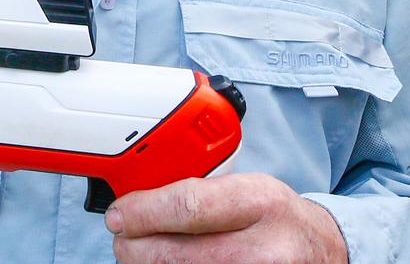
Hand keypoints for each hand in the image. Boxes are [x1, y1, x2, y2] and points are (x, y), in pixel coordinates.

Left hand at [105, 173, 347, 263]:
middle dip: (138, 247)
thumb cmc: (275, 216)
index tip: (120, 212)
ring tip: (138, 253)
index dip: (145, 212)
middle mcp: (264, 249)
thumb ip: (202, 191)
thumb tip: (142, 196)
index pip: (190, 206)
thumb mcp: (248, 187)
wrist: (321, 252)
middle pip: (180, 254)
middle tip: (121, 237)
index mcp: (260, 201)